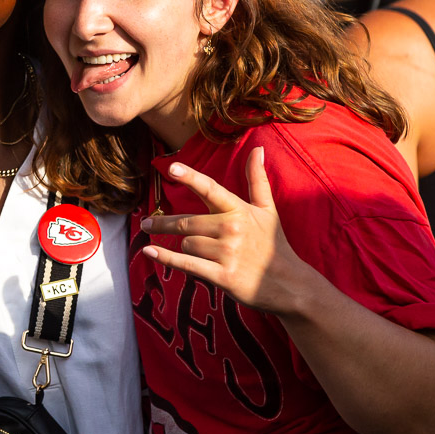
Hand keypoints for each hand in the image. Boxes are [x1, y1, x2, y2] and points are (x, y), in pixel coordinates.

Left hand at [140, 147, 303, 313]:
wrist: (289, 284)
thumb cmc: (274, 245)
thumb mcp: (268, 210)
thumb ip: (257, 180)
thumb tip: (258, 149)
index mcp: (239, 210)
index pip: (211, 189)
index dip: (191, 177)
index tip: (172, 168)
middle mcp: (232, 228)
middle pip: (186, 222)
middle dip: (164, 223)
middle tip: (146, 222)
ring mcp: (227, 253)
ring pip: (187, 244)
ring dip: (184, 247)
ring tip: (197, 251)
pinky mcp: (222, 275)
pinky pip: (187, 263)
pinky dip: (166, 257)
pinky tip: (149, 251)